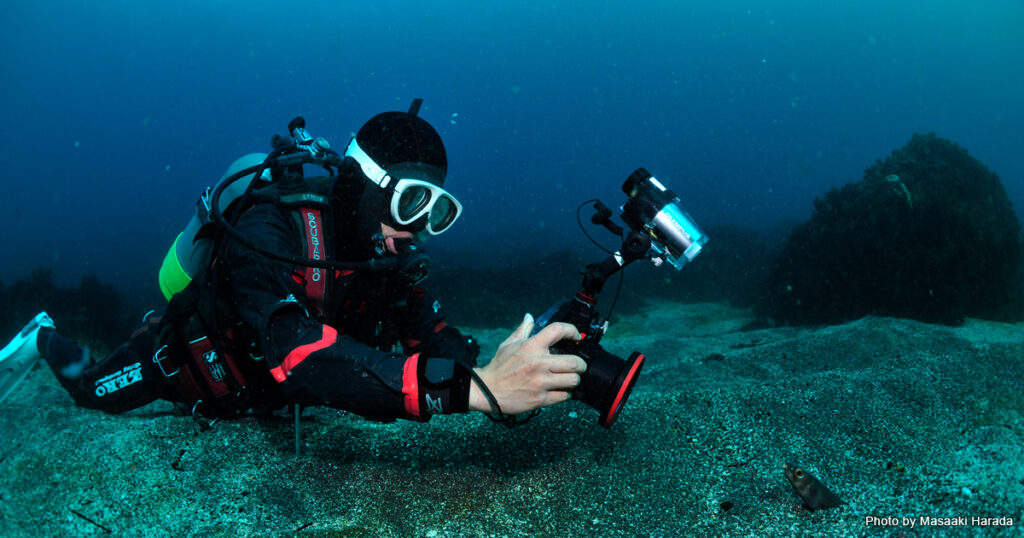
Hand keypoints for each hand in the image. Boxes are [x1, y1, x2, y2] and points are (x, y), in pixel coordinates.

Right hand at [469, 313, 586, 414]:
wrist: (486, 390)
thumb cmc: (499, 367)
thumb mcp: (508, 345)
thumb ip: (523, 330)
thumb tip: (529, 317)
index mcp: (531, 346)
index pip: (558, 330)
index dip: (572, 331)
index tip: (576, 336)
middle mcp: (538, 363)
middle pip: (575, 362)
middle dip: (581, 364)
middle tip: (578, 366)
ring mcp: (541, 382)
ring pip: (573, 380)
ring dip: (573, 380)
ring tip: (568, 379)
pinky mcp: (540, 399)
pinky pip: (564, 396)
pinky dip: (565, 394)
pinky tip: (559, 391)